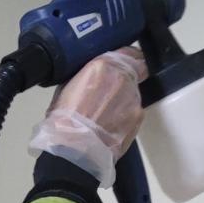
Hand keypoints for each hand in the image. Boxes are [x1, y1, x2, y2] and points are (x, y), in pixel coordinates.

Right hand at [29, 47, 146, 186]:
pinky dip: (125, 116)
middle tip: (112, 93)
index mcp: (103, 65)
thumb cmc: (64, 119)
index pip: (129, 53)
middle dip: (125, 80)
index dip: (128, 58)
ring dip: (124, 100)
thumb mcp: (69, 86)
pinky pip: (134, 112)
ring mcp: (134, 98)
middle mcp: (124, 77)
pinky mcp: (139, 118)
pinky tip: (111, 126)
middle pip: (135, 72)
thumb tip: (96, 78)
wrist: (75, 150)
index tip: (124, 63)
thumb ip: (88, 76)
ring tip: (107, 115)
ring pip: (133, 94)